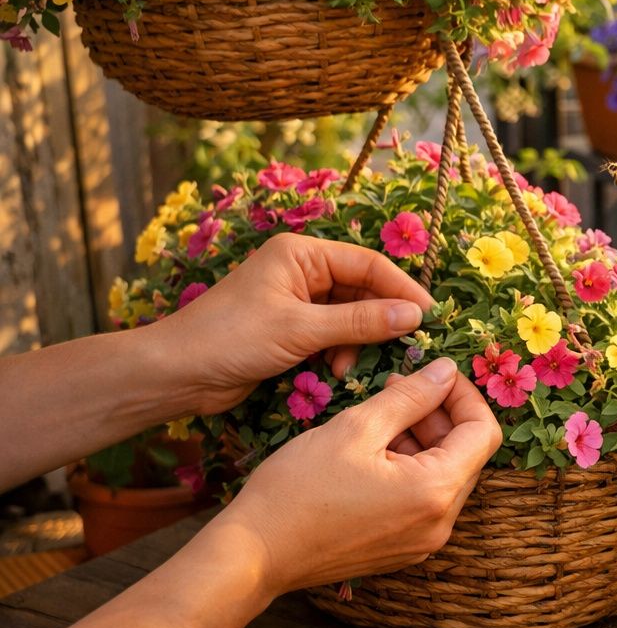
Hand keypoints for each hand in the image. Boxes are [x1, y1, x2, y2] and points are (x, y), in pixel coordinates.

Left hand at [149, 232, 433, 415]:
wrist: (175, 374)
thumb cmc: (231, 339)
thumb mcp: (301, 329)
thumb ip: (360, 322)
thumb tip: (414, 314)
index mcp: (302, 254)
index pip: (369, 264)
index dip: (403, 289)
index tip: (430, 316)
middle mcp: (302, 271)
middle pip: (362, 289)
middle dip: (380, 320)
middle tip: (406, 346)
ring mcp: (296, 300)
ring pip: (350, 315)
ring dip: (357, 342)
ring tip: (349, 368)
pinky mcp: (290, 328)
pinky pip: (333, 334)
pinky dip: (340, 352)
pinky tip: (335, 372)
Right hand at [213, 357, 501, 596]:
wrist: (251, 555)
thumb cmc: (297, 490)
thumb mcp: (356, 427)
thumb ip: (410, 396)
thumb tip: (447, 370)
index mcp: (436, 492)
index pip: (484, 432)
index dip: (465, 395)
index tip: (436, 373)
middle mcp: (440, 524)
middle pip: (467, 455)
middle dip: (440, 415)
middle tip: (399, 388)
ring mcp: (421, 542)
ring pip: (443, 475)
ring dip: (422, 440)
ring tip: (379, 417)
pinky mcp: (401, 549)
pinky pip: (422, 499)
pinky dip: (409, 468)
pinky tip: (371, 451)